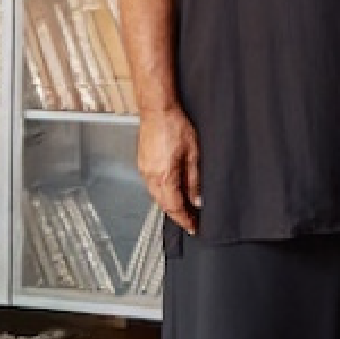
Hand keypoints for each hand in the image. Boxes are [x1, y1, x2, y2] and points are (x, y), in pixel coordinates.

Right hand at [137, 106, 200, 234]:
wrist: (157, 110)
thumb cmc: (175, 126)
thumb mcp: (193, 154)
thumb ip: (194, 180)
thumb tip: (197, 199)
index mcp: (165, 177)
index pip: (175, 207)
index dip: (185, 220)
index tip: (193, 227)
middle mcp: (151, 177)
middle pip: (164, 205)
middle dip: (177, 215)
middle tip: (190, 220)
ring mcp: (144, 170)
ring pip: (156, 196)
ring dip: (169, 204)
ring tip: (183, 207)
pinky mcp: (142, 163)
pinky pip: (151, 186)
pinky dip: (162, 193)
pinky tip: (170, 190)